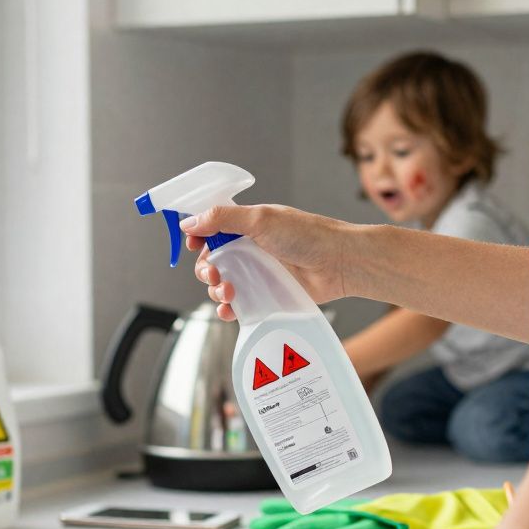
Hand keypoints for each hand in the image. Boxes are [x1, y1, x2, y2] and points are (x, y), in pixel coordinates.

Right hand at [182, 204, 358, 320]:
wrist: (339, 264)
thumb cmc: (307, 235)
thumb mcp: (261, 220)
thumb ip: (222, 219)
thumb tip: (189, 222)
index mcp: (246, 226)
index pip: (211, 229)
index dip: (197, 237)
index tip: (192, 244)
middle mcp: (249, 249)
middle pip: (211, 260)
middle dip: (206, 268)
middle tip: (214, 273)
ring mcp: (257, 273)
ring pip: (221, 284)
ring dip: (215, 289)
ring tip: (227, 291)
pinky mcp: (265, 295)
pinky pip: (238, 305)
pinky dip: (227, 309)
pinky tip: (229, 310)